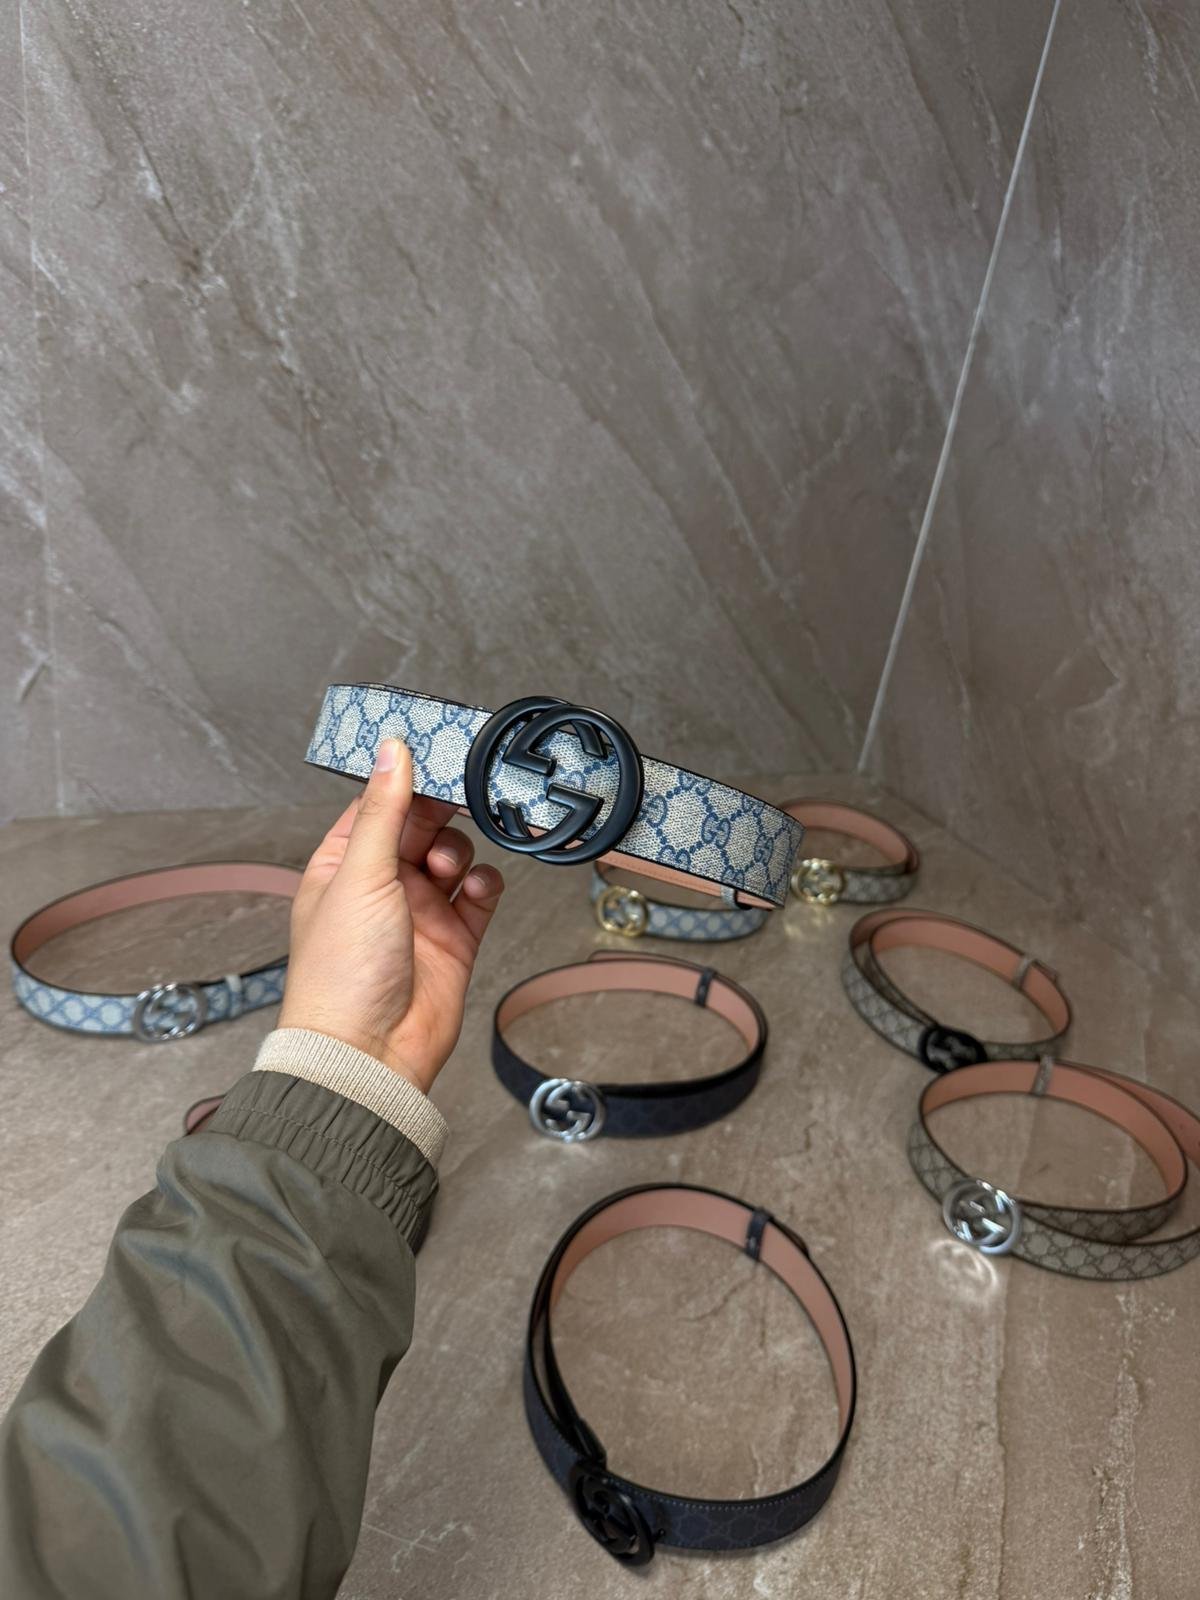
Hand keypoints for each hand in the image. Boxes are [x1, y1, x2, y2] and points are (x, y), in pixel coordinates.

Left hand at [278, 738, 505, 1093]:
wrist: (370, 1052)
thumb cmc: (342, 973)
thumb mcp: (359, 874)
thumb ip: (382, 810)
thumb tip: (391, 750)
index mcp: (342, 865)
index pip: (376, 805)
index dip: (406, 780)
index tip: (437, 754)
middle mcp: (380, 885)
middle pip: (421, 826)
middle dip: (444, 813)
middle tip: (465, 797)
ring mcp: (419, 912)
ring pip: (454, 858)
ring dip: (461, 852)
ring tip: (451, 868)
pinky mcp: (453, 940)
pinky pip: (479, 897)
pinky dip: (486, 885)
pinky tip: (480, 888)